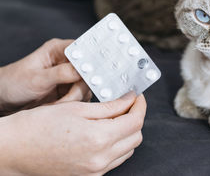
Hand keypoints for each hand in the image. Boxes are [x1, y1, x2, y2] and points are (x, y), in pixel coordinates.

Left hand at [0, 39, 90, 112]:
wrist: (3, 99)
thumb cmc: (13, 83)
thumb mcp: (37, 78)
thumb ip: (62, 73)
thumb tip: (84, 70)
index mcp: (59, 50)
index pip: (84, 50)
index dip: (90, 63)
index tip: (88, 77)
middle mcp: (67, 61)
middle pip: (89, 72)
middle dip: (79, 88)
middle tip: (67, 99)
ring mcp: (70, 76)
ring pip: (86, 87)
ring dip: (74, 99)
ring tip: (57, 104)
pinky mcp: (69, 90)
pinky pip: (81, 97)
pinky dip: (72, 105)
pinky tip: (58, 106)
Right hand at [0, 92, 145, 174]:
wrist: (13, 150)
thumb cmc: (39, 126)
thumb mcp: (76, 108)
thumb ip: (110, 106)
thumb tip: (130, 99)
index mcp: (99, 138)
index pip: (135, 121)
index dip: (140, 105)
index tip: (137, 96)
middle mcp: (100, 159)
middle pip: (135, 137)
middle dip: (135, 118)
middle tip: (125, 104)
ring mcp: (95, 171)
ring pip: (127, 150)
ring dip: (126, 132)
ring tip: (113, 118)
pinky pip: (114, 160)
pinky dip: (116, 146)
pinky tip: (103, 133)